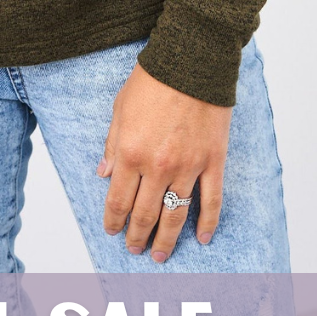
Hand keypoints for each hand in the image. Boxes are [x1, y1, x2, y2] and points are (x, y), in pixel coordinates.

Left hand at [97, 62, 231, 262]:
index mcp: (130, 152)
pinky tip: (201, 239)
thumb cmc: (153, 79)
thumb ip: (112, 145)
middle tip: (134, 248)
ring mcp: (188, 166)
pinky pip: (211, 201)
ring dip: (166, 239)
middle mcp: (157, 166)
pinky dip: (207, 223)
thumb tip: (104, 174)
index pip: (118, 199)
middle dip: (137, 236)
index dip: (113, 220)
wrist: (192, 60)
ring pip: (175, 216)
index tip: (112, 230)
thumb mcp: (120, 108)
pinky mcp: (213, 161)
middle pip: (145, 214)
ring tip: (160, 255)